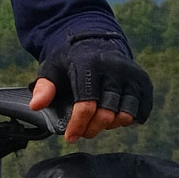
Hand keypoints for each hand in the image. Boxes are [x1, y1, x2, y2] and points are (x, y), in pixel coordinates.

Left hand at [30, 37, 152, 143]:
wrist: (96, 40)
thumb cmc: (71, 60)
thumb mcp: (52, 68)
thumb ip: (45, 87)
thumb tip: (36, 106)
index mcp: (89, 65)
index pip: (86, 105)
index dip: (77, 125)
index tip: (70, 137)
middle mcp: (114, 69)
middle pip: (106, 114)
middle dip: (92, 129)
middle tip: (83, 132)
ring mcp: (131, 75)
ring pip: (126, 115)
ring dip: (110, 126)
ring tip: (98, 123)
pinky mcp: (143, 81)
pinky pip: (142, 110)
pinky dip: (130, 120)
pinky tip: (116, 118)